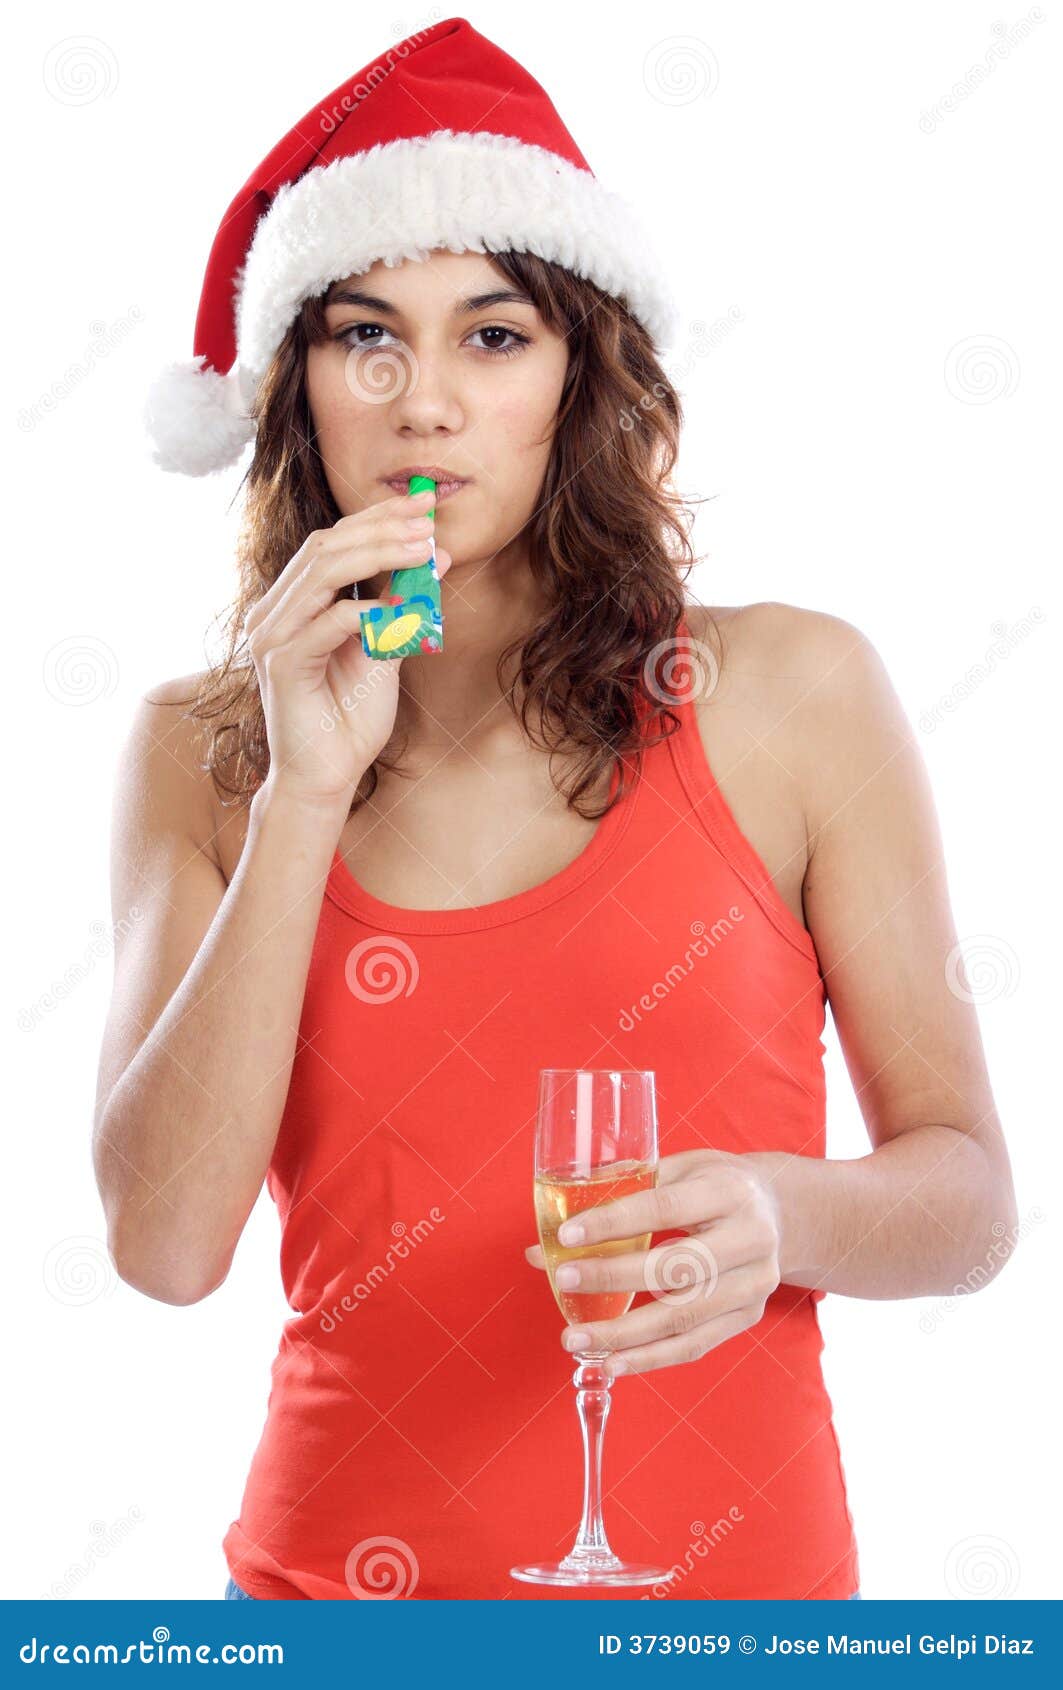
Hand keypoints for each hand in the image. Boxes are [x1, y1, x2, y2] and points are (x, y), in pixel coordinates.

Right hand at [242, 488, 451, 802]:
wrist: (326, 776)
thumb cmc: (350, 717)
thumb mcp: (382, 651)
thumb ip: (396, 607)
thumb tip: (433, 557)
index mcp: (293, 603)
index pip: (333, 543)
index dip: (378, 518)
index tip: (422, 504)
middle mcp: (274, 612)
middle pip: (326, 547)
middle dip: (381, 527)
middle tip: (427, 518)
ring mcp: (272, 637)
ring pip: (322, 574)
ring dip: (377, 555)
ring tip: (422, 550)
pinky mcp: (282, 666)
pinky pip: (325, 625)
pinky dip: (365, 612)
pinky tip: (399, 611)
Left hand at [524, 1149, 781, 1377]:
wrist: (782, 1212)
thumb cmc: (714, 1185)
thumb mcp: (679, 1168)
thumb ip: (617, 1198)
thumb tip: (544, 1244)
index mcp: (729, 1189)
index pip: (665, 1206)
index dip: (615, 1222)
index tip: (567, 1236)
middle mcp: (750, 1238)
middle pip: (677, 1267)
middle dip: (614, 1278)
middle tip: (563, 1282)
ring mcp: (755, 1283)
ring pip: (684, 1317)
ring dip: (625, 1334)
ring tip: (575, 1340)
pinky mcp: (749, 1316)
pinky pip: (695, 1345)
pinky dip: (650, 1359)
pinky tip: (612, 1363)